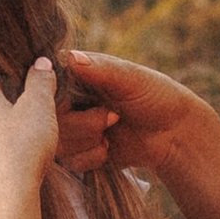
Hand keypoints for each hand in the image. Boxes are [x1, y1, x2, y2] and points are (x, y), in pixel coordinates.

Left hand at [0, 60, 61, 218]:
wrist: (4, 205)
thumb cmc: (22, 149)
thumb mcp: (39, 108)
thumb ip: (40, 82)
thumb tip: (40, 63)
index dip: (21, 96)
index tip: (36, 111)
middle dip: (10, 121)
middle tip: (33, 135)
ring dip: (0, 146)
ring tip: (24, 159)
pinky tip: (11, 177)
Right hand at [56, 48, 219, 218]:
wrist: (175, 135)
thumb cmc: (156, 96)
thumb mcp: (130, 78)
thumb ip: (100, 68)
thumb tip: (70, 57)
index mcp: (75, 76)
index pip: (44, 85)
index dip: (57, 98)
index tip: (81, 102)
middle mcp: (68, 102)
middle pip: (47, 118)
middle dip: (81, 124)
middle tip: (112, 117)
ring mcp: (72, 129)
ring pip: (56, 142)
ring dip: (87, 141)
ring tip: (112, 132)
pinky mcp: (79, 153)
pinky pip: (70, 162)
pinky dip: (91, 157)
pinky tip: (109, 149)